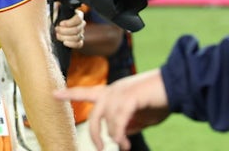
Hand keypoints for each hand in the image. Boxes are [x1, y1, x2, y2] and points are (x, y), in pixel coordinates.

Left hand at [53, 69, 169, 150]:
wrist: (177, 85)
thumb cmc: (159, 100)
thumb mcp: (141, 116)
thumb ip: (129, 123)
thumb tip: (120, 134)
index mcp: (112, 92)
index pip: (85, 92)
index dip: (69, 93)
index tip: (53, 93)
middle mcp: (113, 91)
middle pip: (95, 113)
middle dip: (95, 134)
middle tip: (99, 149)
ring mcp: (121, 93)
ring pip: (108, 119)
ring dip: (114, 137)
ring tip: (123, 147)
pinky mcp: (131, 97)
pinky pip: (119, 119)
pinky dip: (119, 133)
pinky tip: (123, 143)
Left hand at [54, 7, 84, 48]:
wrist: (50, 27)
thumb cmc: (53, 18)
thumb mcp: (53, 11)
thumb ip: (56, 7)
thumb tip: (58, 4)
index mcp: (77, 14)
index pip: (79, 18)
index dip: (70, 22)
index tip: (60, 24)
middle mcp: (80, 24)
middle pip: (78, 29)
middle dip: (65, 31)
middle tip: (56, 30)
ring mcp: (80, 33)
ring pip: (78, 37)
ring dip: (66, 37)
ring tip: (57, 35)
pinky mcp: (78, 41)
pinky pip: (79, 44)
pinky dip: (72, 44)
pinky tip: (64, 42)